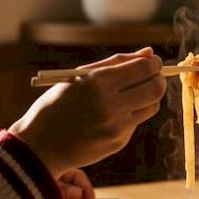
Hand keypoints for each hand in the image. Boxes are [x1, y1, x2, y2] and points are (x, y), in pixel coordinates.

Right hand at [11, 47, 165, 177]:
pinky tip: (109, 115)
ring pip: (152, 106)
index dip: (154, 63)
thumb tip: (150, 53)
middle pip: (156, 88)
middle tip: (149, 77)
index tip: (152, 63)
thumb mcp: (79, 76)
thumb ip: (116, 62)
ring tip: (128, 95)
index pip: (145, 68)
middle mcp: (110, 105)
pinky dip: (130, 115)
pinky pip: (136, 122)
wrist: (40, 145)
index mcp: (98, 82)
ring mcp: (116, 126)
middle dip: (158, 79)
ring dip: (147, 98)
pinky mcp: (118, 142)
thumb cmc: (58, 103)